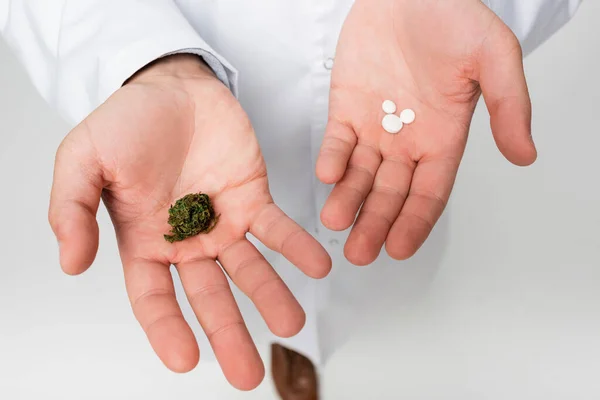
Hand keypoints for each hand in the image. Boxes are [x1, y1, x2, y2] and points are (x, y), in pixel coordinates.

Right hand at [48, 55, 330, 389]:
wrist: (171, 86)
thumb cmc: (126, 122)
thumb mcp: (82, 160)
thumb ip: (71, 211)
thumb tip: (71, 264)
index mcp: (144, 242)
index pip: (154, 298)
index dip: (167, 330)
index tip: (185, 361)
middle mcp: (186, 241)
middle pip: (209, 297)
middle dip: (229, 333)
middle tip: (249, 374)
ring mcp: (223, 222)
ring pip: (249, 269)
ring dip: (271, 296)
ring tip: (292, 323)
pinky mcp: (252, 198)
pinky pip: (277, 229)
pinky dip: (296, 247)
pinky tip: (317, 266)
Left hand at [317, 0, 535, 264]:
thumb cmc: (454, 16)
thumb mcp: (493, 57)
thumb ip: (508, 106)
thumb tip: (524, 155)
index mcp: (443, 136)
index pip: (429, 192)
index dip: (415, 221)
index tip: (399, 248)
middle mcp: (408, 139)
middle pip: (390, 193)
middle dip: (375, 223)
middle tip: (359, 253)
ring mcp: (375, 125)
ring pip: (360, 174)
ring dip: (348, 199)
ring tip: (334, 221)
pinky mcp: (346, 107)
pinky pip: (338, 140)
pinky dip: (333, 158)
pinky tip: (328, 175)